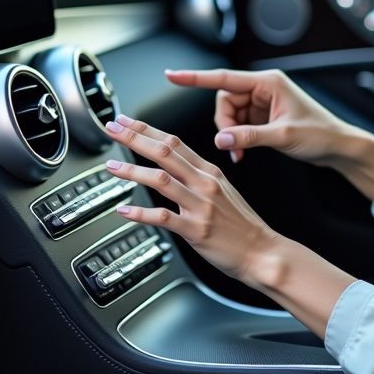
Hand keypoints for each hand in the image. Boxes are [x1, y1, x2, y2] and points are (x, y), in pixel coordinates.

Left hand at [102, 114, 279, 282]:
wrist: (262, 251)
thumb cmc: (241, 225)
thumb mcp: (223, 191)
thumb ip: (197, 179)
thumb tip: (170, 172)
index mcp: (210, 172)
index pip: (174, 142)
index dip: (147, 130)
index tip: (126, 122)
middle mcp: (205, 184)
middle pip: (166, 153)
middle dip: (135, 139)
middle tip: (113, 129)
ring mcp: (201, 205)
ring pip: (162, 180)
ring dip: (133, 171)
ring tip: (112, 166)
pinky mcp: (197, 229)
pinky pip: (164, 217)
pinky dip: (141, 213)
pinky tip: (125, 210)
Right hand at [165, 68, 357, 164]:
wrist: (338, 146)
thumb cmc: (320, 134)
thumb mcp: (283, 136)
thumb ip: (250, 137)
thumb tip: (222, 139)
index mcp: (268, 83)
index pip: (223, 78)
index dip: (195, 78)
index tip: (171, 75)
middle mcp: (264, 89)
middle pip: (225, 101)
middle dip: (225, 124)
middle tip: (235, 145)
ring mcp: (263, 102)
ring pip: (230, 114)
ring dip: (231, 134)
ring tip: (242, 151)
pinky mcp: (264, 116)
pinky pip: (239, 123)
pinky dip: (238, 138)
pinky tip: (244, 151)